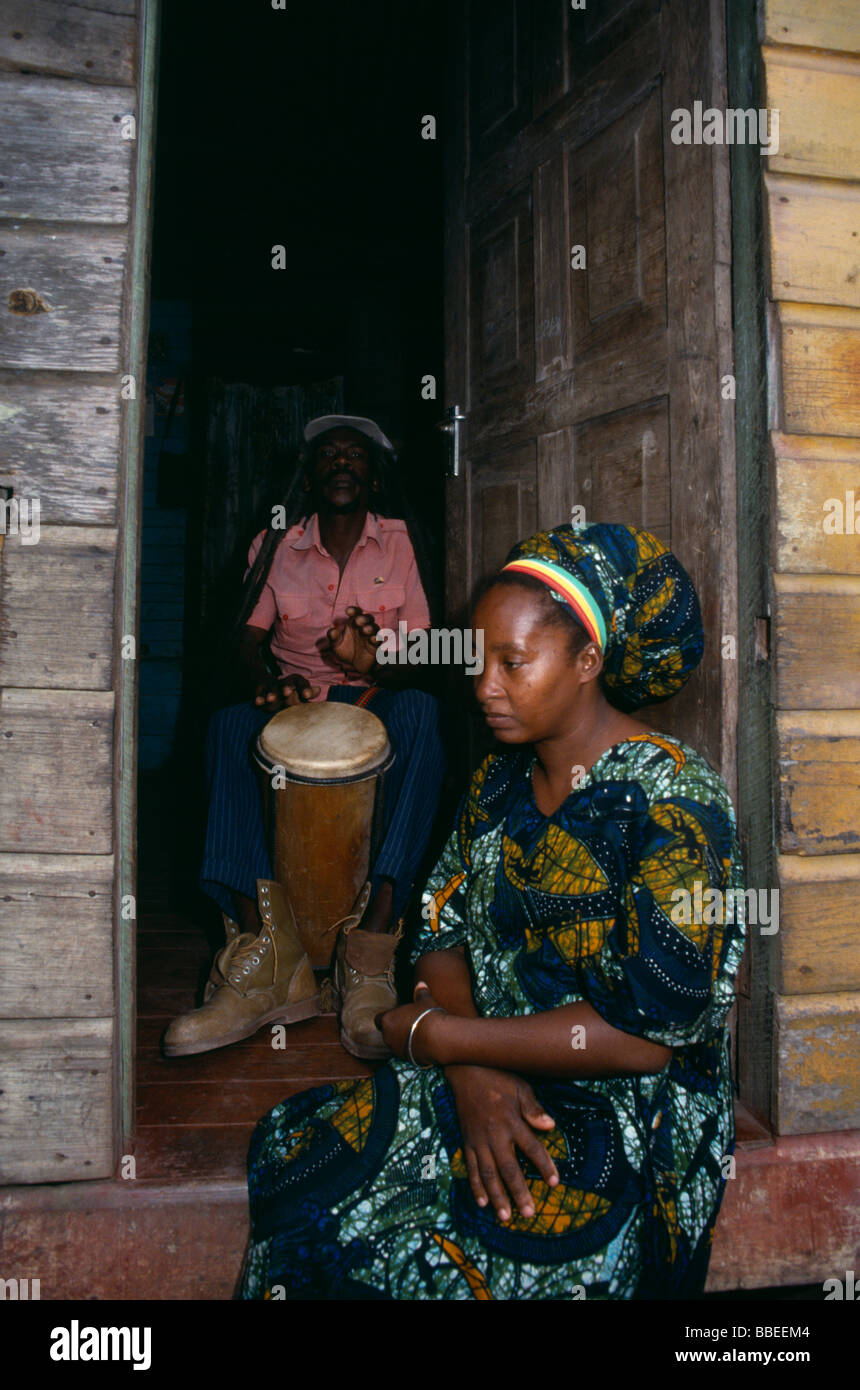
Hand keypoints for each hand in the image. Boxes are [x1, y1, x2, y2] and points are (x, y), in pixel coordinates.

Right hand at [253, 673, 320, 711]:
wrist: (272, 686)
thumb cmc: (292, 694)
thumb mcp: (301, 694)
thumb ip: (308, 694)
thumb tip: (318, 689)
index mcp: (297, 681)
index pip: (302, 683)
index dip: (305, 689)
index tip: (307, 695)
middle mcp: (285, 682)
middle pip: (286, 683)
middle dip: (286, 687)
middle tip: (287, 693)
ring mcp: (272, 685)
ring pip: (272, 688)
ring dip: (272, 693)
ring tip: (270, 699)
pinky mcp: (261, 688)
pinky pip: (260, 693)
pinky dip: (259, 697)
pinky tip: (258, 703)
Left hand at [326, 606, 379, 674]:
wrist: (353, 665)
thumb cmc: (345, 650)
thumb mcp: (336, 644)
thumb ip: (333, 637)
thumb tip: (332, 631)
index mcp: (353, 624)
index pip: (356, 613)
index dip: (354, 610)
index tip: (348, 611)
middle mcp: (363, 628)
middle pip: (367, 618)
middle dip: (364, 618)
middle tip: (358, 621)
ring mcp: (370, 636)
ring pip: (374, 628)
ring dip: (371, 628)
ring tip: (365, 630)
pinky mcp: (376, 646)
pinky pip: (378, 640)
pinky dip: (376, 639)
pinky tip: (372, 639)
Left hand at [375, 981, 443, 1062]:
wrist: (438, 1038)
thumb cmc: (428, 1016)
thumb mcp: (425, 1001)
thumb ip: (420, 993)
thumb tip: (421, 984)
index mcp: (387, 1020)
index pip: (379, 1019)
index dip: (388, 1017)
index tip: (397, 1016)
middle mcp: (387, 1036)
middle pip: (387, 1032)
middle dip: (395, 1029)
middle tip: (408, 1023)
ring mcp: (396, 1049)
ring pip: (395, 1044)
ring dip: (402, 1040)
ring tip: (417, 1034)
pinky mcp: (406, 1059)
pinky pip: (405, 1053)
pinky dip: (410, 1049)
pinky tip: (422, 1044)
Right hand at [446, 1066, 558, 1223]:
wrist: (465, 1070)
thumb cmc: (497, 1078)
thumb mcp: (520, 1087)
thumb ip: (533, 1108)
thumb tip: (551, 1126)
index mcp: (511, 1121)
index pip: (532, 1148)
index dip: (544, 1166)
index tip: (555, 1183)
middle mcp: (495, 1134)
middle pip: (509, 1168)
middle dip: (519, 1192)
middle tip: (528, 1213)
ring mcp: (478, 1140)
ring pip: (488, 1174)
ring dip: (497, 1196)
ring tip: (505, 1216)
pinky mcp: (466, 1142)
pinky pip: (471, 1168)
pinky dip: (475, 1186)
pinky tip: (482, 1203)